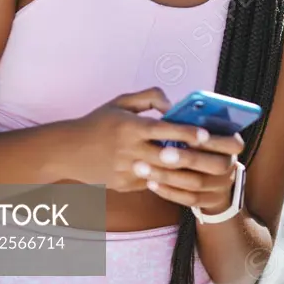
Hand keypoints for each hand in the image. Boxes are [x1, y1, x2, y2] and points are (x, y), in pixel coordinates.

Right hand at [68, 88, 239, 195]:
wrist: (68, 151)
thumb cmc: (98, 122)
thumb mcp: (120, 102)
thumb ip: (149, 97)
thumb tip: (173, 106)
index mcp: (129, 127)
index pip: (163, 131)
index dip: (185, 133)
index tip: (205, 135)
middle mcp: (128, 150)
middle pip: (166, 157)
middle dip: (192, 158)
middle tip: (215, 156)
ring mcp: (126, 171)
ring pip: (161, 175)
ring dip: (182, 172)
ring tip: (203, 168)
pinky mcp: (124, 186)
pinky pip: (151, 184)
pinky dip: (166, 180)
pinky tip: (181, 176)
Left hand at [138, 132, 244, 212]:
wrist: (210, 174)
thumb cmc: (197, 142)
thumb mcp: (201, 129)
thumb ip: (193, 122)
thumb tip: (173, 111)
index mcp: (233, 144)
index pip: (232, 143)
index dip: (213, 141)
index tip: (188, 136)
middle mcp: (232, 166)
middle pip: (215, 165)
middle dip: (187, 159)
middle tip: (161, 153)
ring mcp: (222, 186)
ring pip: (197, 183)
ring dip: (169, 176)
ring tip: (144, 168)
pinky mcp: (210, 201)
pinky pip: (189, 199)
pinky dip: (169, 191)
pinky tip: (150, 183)